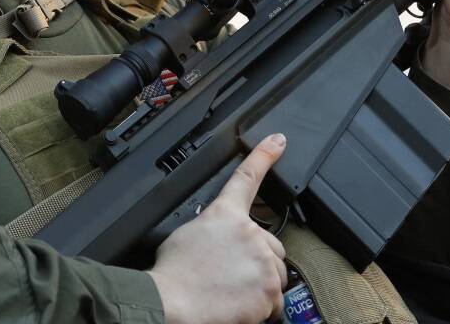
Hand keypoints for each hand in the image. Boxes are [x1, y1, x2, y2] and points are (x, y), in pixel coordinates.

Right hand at [148, 134, 288, 323]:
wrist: (171, 303)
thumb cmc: (172, 275)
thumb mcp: (186, 235)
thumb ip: (212, 229)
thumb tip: (217, 239)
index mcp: (226, 214)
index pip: (247, 178)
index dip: (264, 156)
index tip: (278, 142)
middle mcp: (249, 233)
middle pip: (270, 245)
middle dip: (257, 261)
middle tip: (232, 276)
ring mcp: (262, 261)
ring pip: (275, 274)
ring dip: (260, 285)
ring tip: (232, 293)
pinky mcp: (269, 290)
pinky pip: (275, 303)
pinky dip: (262, 309)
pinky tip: (239, 307)